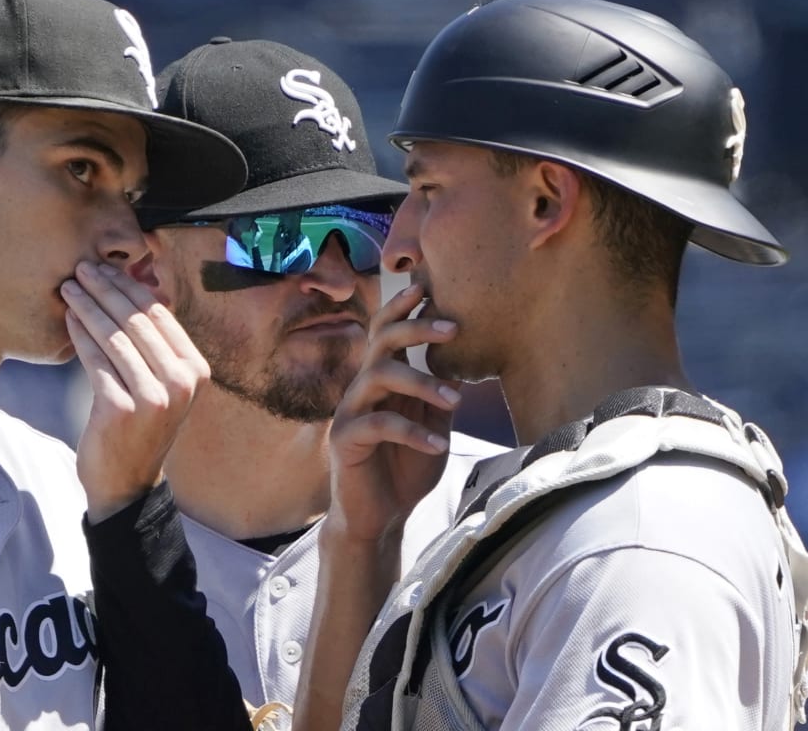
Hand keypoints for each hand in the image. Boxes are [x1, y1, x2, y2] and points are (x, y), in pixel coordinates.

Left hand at [61, 261, 208, 521]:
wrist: (127, 483)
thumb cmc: (140, 427)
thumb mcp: (161, 385)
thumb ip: (154, 346)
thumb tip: (132, 288)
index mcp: (195, 369)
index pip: (160, 315)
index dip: (130, 286)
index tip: (105, 267)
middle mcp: (181, 381)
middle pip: (137, 321)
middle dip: (106, 289)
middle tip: (81, 268)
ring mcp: (154, 396)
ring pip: (115, 337)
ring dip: (88, 306)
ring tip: (69, 287)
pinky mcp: (121, 409)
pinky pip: (96, 360)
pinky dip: (80, 334)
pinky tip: (68, 318)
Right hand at [326, 283, 461, 543]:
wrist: (379, 518)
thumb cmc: (404, 471)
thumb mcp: (432, 428)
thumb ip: (439, 399)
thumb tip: (461, 368)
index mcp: (381, 380)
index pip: (386, 332)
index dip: (403, 307)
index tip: (428, 288)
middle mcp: (362, 388)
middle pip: (381, 341)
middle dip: (416, 328)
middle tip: (452, 328)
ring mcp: (350, 412)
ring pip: (379, 375)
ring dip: (420, 382)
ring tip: (453, 401)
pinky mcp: (345, 440)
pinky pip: (378, 424)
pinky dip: (412, 431)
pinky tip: (437, 445)